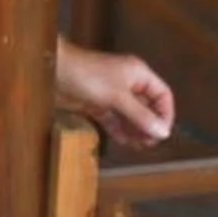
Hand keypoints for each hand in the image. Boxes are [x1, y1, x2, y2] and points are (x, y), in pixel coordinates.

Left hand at [57, 40, 175, 148]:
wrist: (52, 71)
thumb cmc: (87, 76)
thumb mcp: (118, 97)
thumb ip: (141, 116)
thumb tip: (163, 132)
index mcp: (138, 74)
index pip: (162, 95)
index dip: (165, 114)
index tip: (162, 132)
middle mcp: (127, 83)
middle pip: (146, 106)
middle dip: (149, 124)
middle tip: (150, 143)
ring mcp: (111, 93)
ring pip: (129, 114)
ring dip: (135, 129)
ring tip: (139, 146)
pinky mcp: (95, 103)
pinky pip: (112, 118)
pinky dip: (118, 129)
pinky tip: (124, 141)